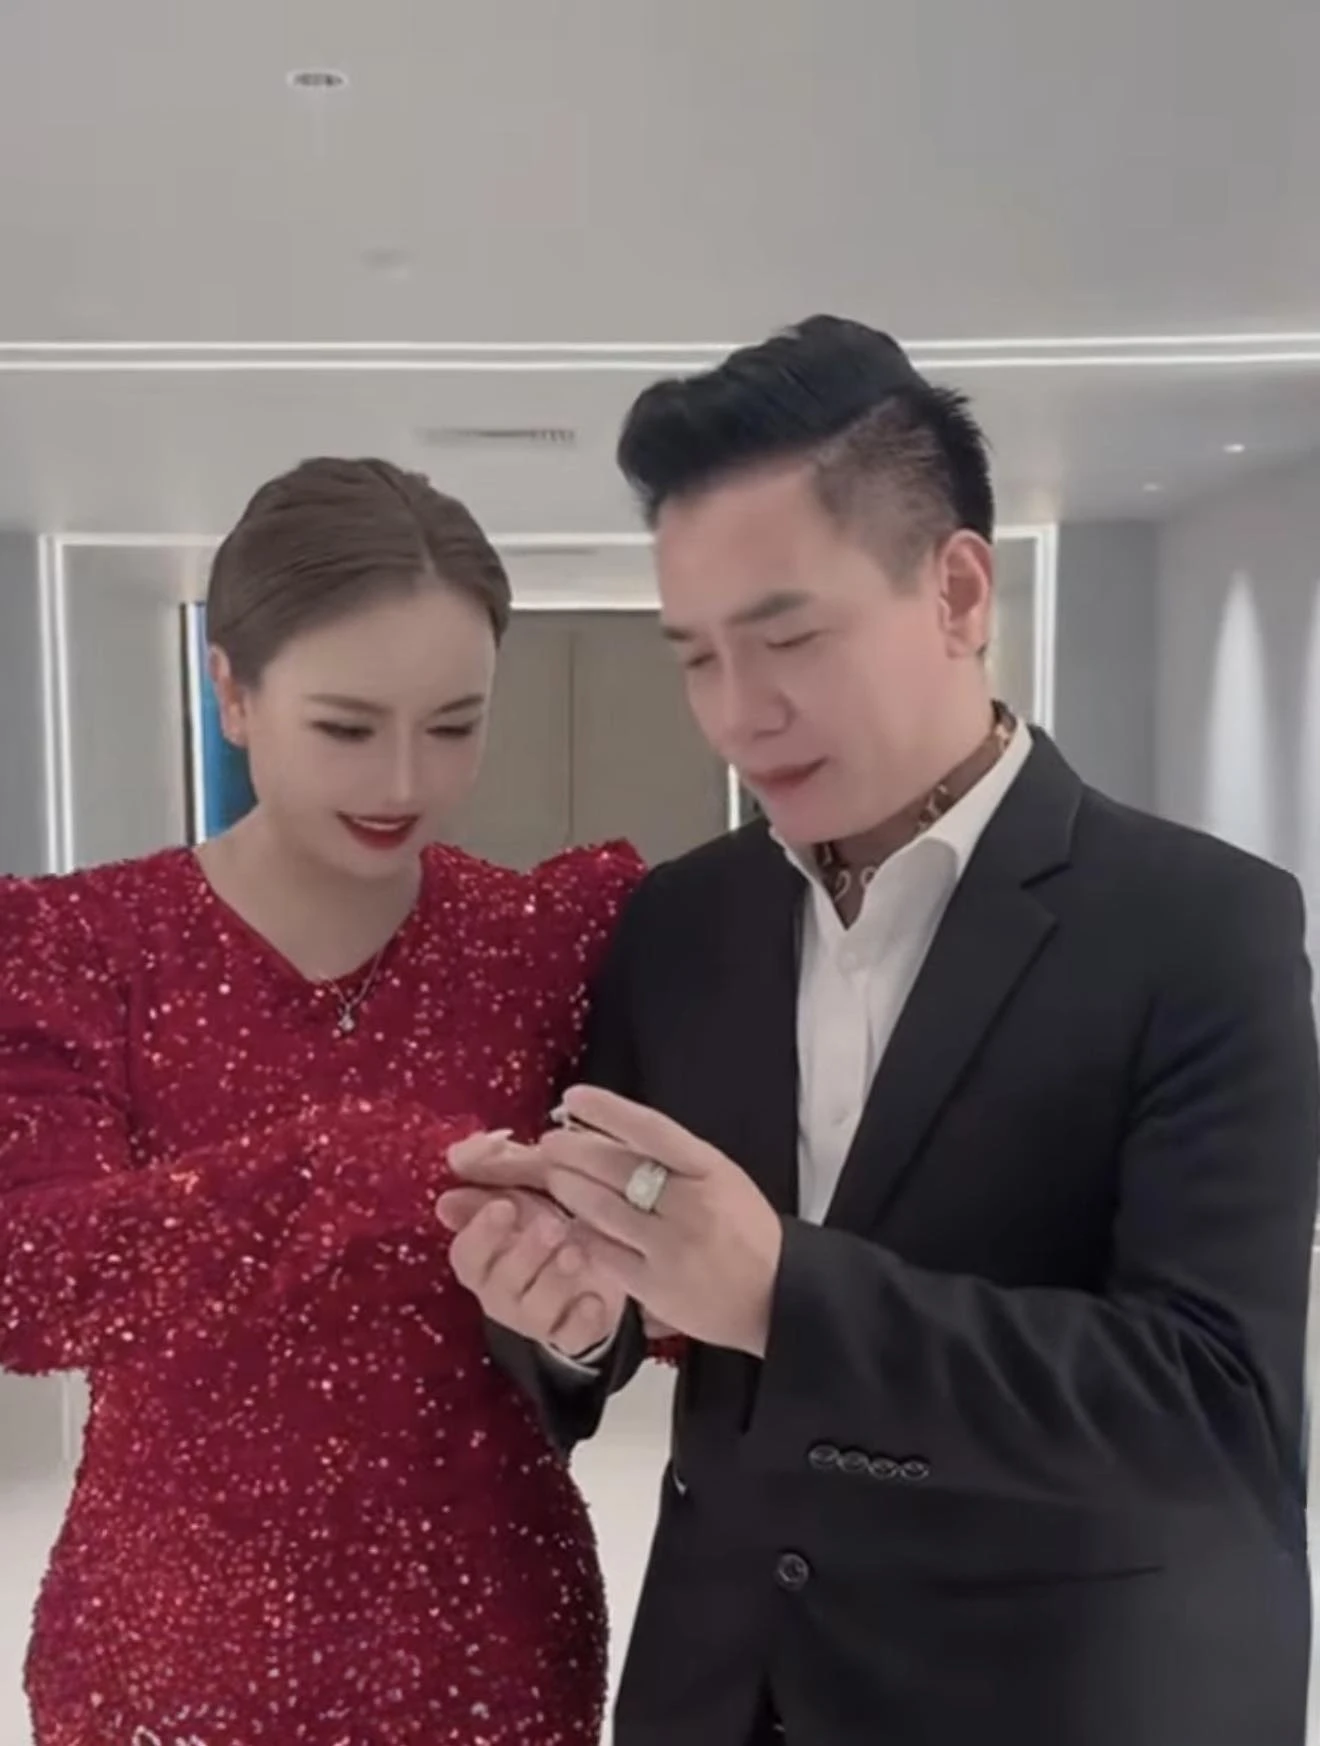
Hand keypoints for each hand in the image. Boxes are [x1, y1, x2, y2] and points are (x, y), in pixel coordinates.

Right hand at [438, 1134, 626, 1358]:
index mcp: (484, 1255)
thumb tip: (456, 1154)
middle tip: (552, 1226)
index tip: (503, 1206)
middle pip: (499, 1283)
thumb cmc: (553, 1210)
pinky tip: (595, 1300)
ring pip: (534, 1312)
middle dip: (524, 1254)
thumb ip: (496, 1164)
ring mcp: (536, 1317)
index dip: (481, 1232)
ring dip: (554, 1281)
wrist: (605, 1254)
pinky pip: (571, 1338)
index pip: (467, 1253)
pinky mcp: (572, 1334)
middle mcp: (501, 1291)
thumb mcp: (531, 1179)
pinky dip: (582, 1320)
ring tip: (577, 1253)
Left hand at [450, 1089, 783, 1356]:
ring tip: (553, 1174)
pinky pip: (605, 1252)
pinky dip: (582, 1233)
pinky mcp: (655, 1287)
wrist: (777, 1295)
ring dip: (570, 1188)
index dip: (607, 1110)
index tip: (574, 1097)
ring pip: (603, 1208)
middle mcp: (690, 1204)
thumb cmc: (745, 1230)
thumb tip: (612, 1133)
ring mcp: (670, 1247)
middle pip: (618, 1167)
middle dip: (575, 1150)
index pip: (650, 1129)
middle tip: (550, 1141)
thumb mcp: (722, 1179)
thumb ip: (674, 1160)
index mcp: (710, 1170)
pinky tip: (568, 1222)